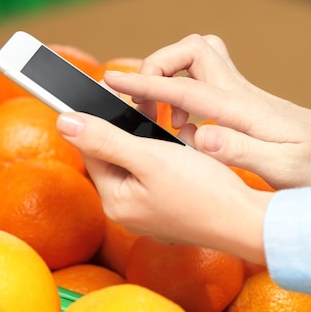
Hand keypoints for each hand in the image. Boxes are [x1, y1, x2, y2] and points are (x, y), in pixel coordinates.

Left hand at [56, 111, 271, 264]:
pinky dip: (173, 158)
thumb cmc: (201, 190)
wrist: (248, 221)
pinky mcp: (173, 211)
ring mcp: (152, 213)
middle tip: (150, 107)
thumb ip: (105, 139)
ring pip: (143, 164)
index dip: (99, 117)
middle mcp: (129, 211)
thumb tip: (63, 122)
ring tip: (176, 133)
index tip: (108, 90)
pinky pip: (163, 176)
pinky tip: (190, 152)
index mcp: (116, 201)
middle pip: (118, 157)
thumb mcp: (150, 157)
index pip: (93, 150)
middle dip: (134, 130)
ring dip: (156, 143)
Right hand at [103, 34, 310, 187]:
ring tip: (166, 120)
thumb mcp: (284, 169)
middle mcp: (241, 94)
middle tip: (148, 106)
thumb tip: (198, 133)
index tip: (111, 81)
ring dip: (173, 79)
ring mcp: (245, 95)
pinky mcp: (246, 103)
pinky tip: (189, 130)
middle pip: (192, 49)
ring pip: (200, 58)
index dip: (145, 83)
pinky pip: (207, 82)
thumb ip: (241, 150)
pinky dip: (186, 95)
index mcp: (243, 110)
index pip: (185, 87)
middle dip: (159, 68)